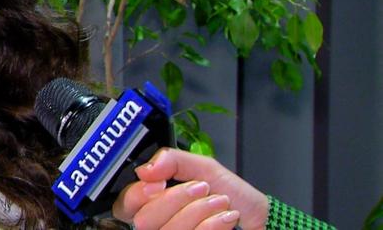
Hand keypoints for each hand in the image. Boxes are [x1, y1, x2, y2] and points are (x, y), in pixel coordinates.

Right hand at [113, 148, 268, 229]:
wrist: (257, 218)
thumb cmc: (230, 195)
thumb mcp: (202, 167)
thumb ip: (172, 160)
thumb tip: (145, 169)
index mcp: (152, 202)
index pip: (125, 204)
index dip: (137, 194)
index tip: (158, 183)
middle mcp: (158, 225)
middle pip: (144, 220)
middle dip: (177, 199)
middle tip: (201, 188)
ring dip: (200, 211)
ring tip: (219, 202)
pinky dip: (212, 226)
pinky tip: (225, 219)